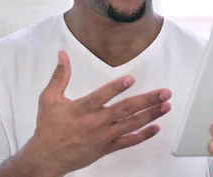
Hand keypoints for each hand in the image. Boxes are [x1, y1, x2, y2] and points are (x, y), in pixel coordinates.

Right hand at [19, 50, 171, 176]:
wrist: (47, 158)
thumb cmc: (48, 128)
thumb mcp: (48, 99)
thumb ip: (60, 76)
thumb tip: (62, 55)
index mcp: (81, 109)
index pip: (101, 97)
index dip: (116, 88)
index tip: (131, 79)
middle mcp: (95, 123)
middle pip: (125, 110)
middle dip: (147, 100)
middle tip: (164, 92)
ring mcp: (103, 136)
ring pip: (131, 125)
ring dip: (151, 115)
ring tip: (166, 106)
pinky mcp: (107, 148)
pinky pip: (128, 142)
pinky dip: (143, 135)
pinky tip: (156, 127)